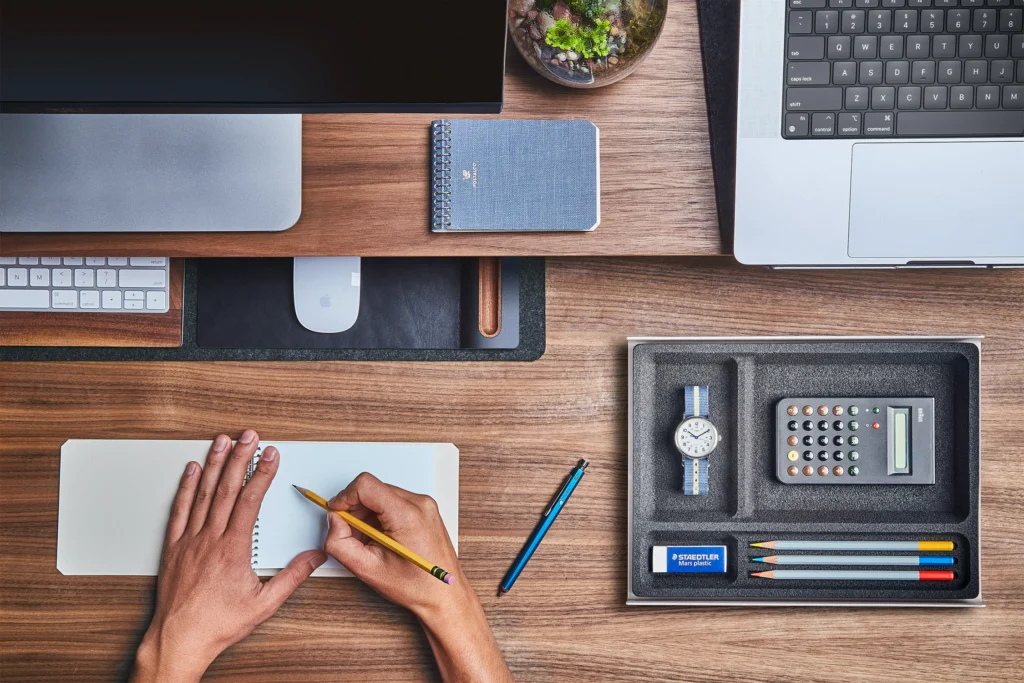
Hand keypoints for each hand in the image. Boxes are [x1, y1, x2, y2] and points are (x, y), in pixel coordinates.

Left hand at [132, 431, 326, 682]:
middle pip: (227, 489)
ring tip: (222, 441)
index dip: (262, 473)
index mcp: (233, 549)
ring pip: (203, 493)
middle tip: (248, 436)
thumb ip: (293, 577)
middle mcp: (209, 539)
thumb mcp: (265, 604)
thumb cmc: (218, 624)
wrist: (179, 640)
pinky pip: (180, 510)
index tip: (270, 455)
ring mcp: (189, 541)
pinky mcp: (174, 548)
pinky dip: (186, 487)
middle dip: (240, 458)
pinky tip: (192, 470)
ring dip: (215, 464)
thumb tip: (315, 556)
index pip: (250, 500)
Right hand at [325, 473, 511, 682]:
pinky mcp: (425, 509)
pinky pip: (394, 502)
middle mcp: (419, 504)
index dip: (345, 497)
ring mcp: (425, 505)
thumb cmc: (414, 586)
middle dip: (356, 510)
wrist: (444, 595)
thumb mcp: (367, 569)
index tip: (336, 512)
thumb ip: (340, 543)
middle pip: (373, 490)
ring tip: (372, 542)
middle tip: (355, 537)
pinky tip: (383, 539)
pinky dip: (381, 517)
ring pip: (382, 495)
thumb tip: (334, 520)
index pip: (366, 485)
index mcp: (406, 515)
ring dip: (368, 515)